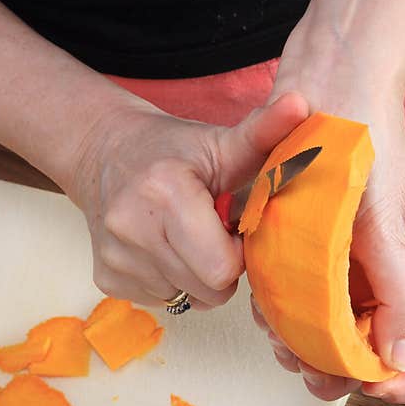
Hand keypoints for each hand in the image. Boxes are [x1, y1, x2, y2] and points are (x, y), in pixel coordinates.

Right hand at [67, 93, 308, 307]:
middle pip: (210, 291)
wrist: (103, 153)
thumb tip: (301, 104)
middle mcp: (131, 230)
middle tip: (213, 233)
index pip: (223, 268)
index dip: (240, 252)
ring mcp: (115, 260)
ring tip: (186, 237)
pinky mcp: (107, 280)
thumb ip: (263, 131)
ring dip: (198, 276)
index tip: (232, 225)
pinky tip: (164, 248)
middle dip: (222, 268)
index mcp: (164, 194)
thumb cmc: (171, 149)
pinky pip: (163, 301)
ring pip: (189, 300)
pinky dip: (172, 281)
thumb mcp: (219, 141)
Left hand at [253, 94, 404, 403]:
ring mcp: (340, 262)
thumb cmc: (368, 140)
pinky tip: (262, 298)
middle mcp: (377, 277)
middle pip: (368, 354)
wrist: (330, 77)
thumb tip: (396, 359)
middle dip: (337, 372)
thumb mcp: (389, 220)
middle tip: (304, 364)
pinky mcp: (305, 244)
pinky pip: (294, 297)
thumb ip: (400, 291)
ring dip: (300, 345)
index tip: (369, 382)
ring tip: (276, 329)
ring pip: (326, 332)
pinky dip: (278, 310)